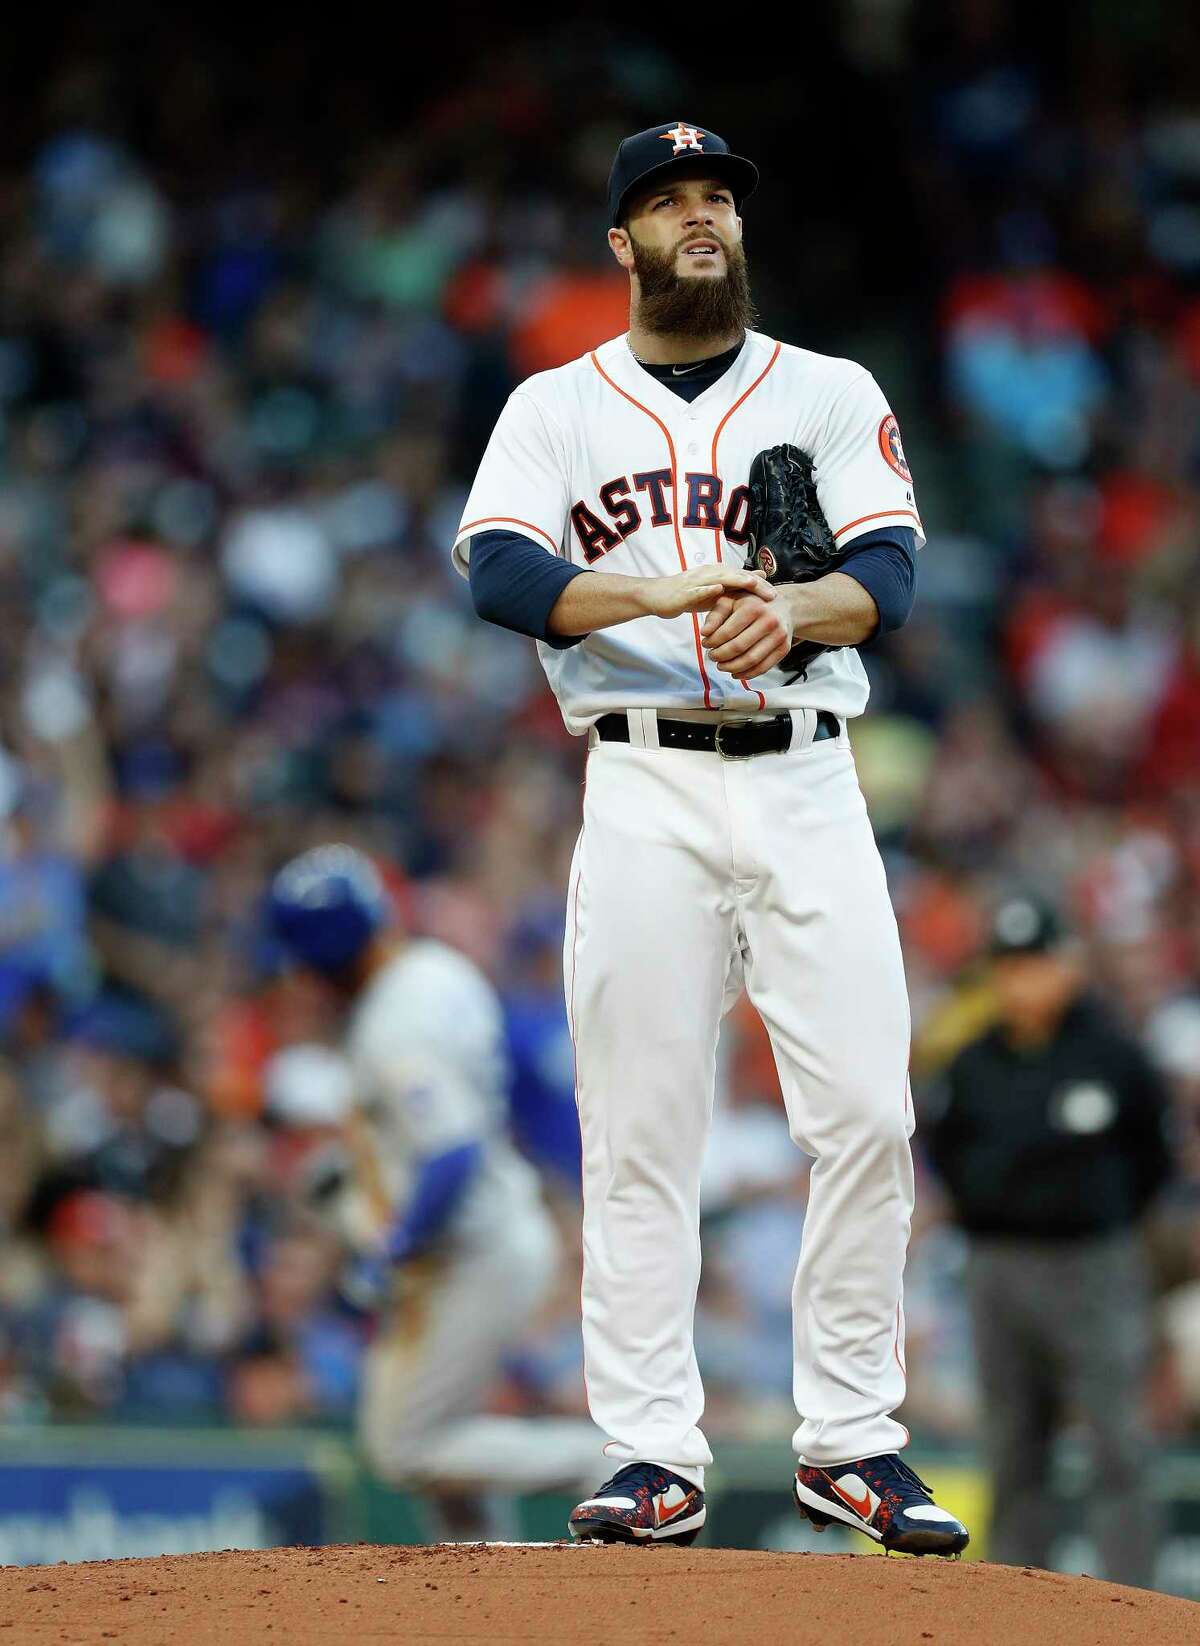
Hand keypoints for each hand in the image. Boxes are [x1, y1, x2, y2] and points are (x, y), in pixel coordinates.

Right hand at [642, 564, 774, 620]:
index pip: (743, 578)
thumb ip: (734, 588)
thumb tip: (759, 580)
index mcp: (718, 574)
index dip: (760, 585)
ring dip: (736, 579)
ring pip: (719, 578)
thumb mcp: (714, 592)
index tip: (776, 596)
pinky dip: (708, 588)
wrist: (657, 596)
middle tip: (772, 594)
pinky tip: (719, 589)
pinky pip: (697, 588)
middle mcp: (709, 573)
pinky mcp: (684, 591)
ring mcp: (696, 581)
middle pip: (736, 576)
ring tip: (752, 583)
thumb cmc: (686, 596)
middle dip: (755, 583)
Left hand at [701, 586, 795, 677]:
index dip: (712, 642)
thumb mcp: (731, 601)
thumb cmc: (752, 604)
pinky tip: (735, 673)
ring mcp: (779, 636)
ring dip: (732, 667)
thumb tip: (705, 633)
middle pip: (738, 648)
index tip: (705, 644)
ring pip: (750, 660)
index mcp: (753, 608)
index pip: (727, 632)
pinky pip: (763, 667)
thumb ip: (716, 615)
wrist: (783, 607)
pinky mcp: (784, 649)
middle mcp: (769, 621)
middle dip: (720, 656)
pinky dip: (746, 674)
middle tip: (712, 656)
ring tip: (721, 666)